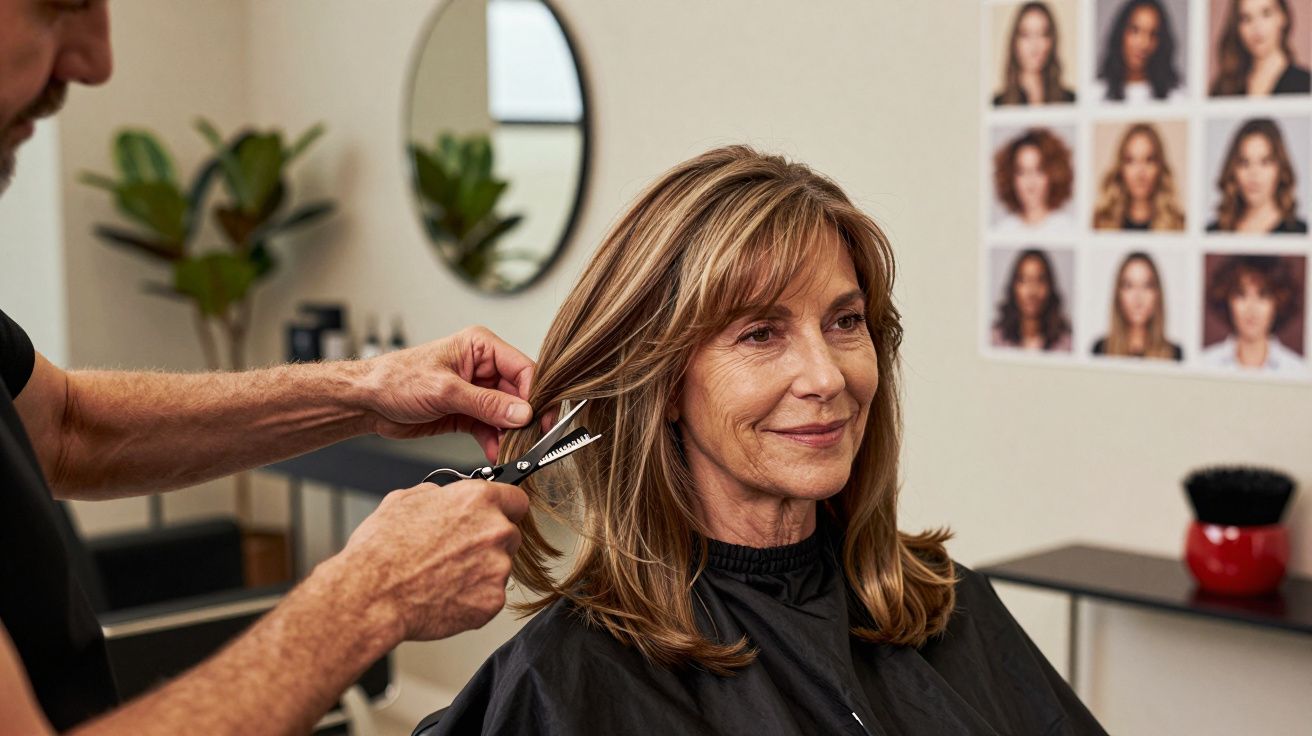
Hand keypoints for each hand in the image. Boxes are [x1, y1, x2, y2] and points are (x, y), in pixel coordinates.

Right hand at [335, 480, 528, 641]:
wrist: (372, 595)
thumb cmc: (382, 550)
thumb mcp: (404, 500)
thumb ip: (439, 495)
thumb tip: (445, 496)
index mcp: (478, 500)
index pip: (516, 500)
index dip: (504, 509)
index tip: (499, 517)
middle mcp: (495, 530)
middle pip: (510, 535)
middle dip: (489, 543)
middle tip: (458, 554)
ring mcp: (497, 568)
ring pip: (499, 567)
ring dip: (480, 572)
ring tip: (443, 577)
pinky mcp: (492, 601)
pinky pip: (489, 596)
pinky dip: (472, 599)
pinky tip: (445, 595)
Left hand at [362, 325, 534, 459]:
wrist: (368, 402)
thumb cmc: (396, 380)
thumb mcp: (444, 390)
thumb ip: (486, 403)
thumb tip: (522, 413)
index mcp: (480, 347)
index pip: (523, 369)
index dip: (535, 394)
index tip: (540, 419)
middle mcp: (482, 367)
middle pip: (520, 394)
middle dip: (524, 419)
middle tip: (530, 441)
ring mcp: (477, 391)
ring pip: (508, 414)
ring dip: (511, 434)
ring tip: (513, 451)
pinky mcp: (468, 413)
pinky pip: (491, 428)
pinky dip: (495, 442)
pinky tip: (496, 453)